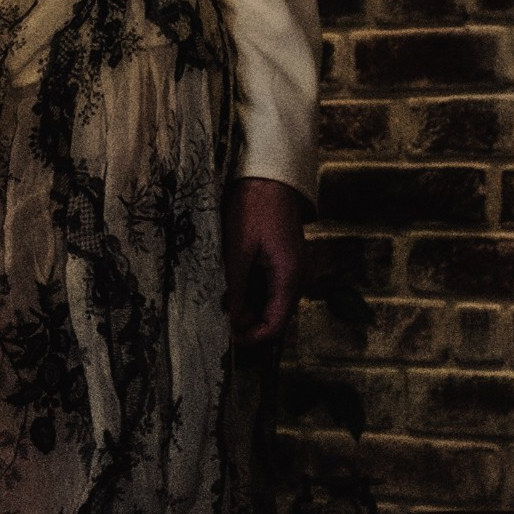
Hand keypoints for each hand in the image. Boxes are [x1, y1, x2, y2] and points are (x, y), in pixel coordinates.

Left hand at [224, 176, 305, 346]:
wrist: (269, 175)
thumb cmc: (254, 206)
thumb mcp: (238, 248)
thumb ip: (234, 286)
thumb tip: (229, 320)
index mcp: (290, 278)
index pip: (275, 326)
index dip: (251, 337)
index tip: (226, 337)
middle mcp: (297, 278)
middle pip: (272, 316)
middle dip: (246, 321)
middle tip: (216, 316)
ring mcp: (292, 269)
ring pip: (268, 301)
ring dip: (246, 304)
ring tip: (219, 299)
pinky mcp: (284, 260)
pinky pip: (268, 285)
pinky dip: (249, 289)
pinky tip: (230, 282)